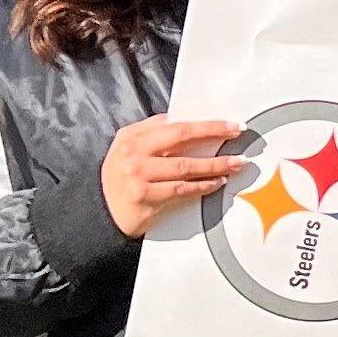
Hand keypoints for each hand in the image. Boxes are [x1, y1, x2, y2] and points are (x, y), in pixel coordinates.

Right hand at [99, 114, 251, 235]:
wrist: (101, 213)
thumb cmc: (121, 180)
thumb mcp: (128, 151)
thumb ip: (152, 135)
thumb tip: (186, 124)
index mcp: (130, 137)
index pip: (173, 124)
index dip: (203, 123)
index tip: (227, 124)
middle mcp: (132, 153)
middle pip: (180, 137)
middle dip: (212, 133)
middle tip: (236, 133)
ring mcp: (138, 175)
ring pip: (185, 166)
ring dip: (215, 165)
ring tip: (235, 163)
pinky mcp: (146, 197)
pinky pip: (182, 189)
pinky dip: (202, 185)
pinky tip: (217, 183)